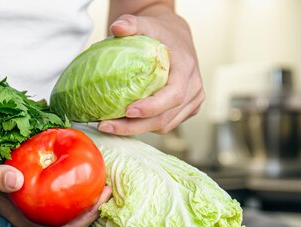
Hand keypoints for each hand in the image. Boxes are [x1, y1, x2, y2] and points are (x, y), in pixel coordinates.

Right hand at [0, 161, 111, 226]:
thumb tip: (15, 181)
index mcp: (26, 220)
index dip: (87, 222)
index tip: (104, 201)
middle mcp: (33, 224)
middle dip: (96, 226)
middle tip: (113, 202)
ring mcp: (35, 218)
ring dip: (91, 222)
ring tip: (111, 208)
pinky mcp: (37, 209)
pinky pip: (63, 215)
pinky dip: (80, 211)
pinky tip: (93, 200)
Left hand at [98, 13, 203, 135]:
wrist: (175, 37)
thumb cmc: (160, 32)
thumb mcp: (146, 23)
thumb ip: (131, 23)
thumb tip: (117, 28)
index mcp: (187, 69)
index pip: (173, 95)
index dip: (152, 107)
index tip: (128, 111)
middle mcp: (194, 89)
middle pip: (165, 118)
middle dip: (134, 126)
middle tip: (106, 125)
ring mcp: (192, 102)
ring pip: (164, 126)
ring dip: (136, 130)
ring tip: (110, 125)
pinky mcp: (186, 110)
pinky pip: (165, 125)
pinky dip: (144, 127)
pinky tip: (123, 122)